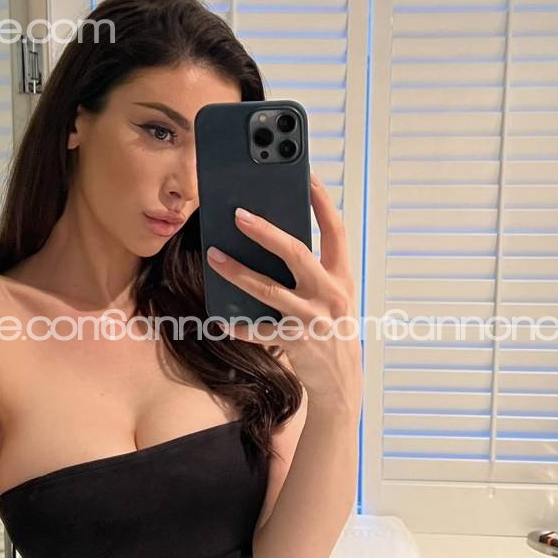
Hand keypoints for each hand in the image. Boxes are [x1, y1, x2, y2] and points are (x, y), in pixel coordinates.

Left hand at [204, 171, 361, 409]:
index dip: (323, 202)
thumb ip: (315, 271)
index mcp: (342, 277)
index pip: (336, 230)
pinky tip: (220, 319)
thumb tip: (275, 241)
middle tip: (239, 214)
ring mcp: (312, 318)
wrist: (342, 380)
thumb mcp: (334, 296)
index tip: (307, 177)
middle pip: (296, 253)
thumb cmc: (333, 329)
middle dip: (265, 232)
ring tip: (214, 256)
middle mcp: (330, 294)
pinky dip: (240, 326)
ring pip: (269, 290)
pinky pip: (260, 330)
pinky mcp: (295, 341)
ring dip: (238, 272)